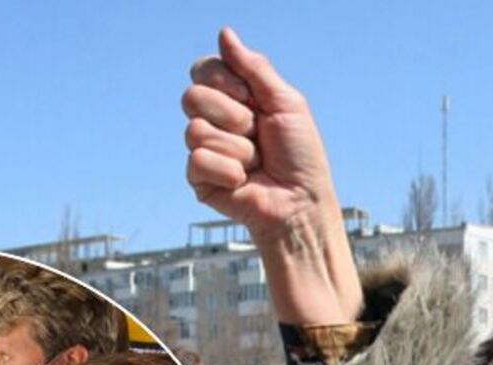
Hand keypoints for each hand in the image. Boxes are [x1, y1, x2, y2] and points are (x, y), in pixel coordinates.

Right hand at [184, 28, 359, 325]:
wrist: (301, 203)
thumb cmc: (300, 156)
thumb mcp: (286, 103)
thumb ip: (255, 68)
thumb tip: (224, 33)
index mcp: (233, 98)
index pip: (203, 69)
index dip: (225, 81)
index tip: (251, 98)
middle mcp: (214, 120)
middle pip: (191, 96)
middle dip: (232, 115)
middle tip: (256, 132)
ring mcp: (204, 149)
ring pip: (196, 130)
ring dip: (238, 148)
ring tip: (256, 162)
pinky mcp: (199, 179)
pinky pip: (198, 161)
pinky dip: (228, 171)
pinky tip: (243, 181)